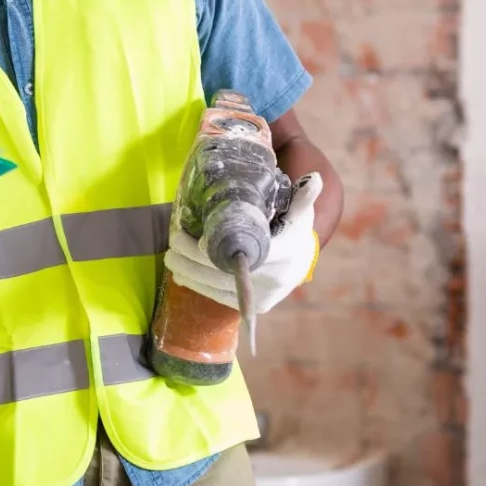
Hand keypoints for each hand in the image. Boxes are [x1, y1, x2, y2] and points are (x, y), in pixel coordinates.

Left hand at [163, 173, 323, 313]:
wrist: (301, 262)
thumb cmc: (293, 231)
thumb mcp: (301, 213)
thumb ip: (304, 196)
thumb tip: (315, 179)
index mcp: (284, 254)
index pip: (242, 254)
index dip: (214, 249)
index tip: (194, 239)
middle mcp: (274, 279)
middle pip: (223, 271)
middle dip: (192, 258)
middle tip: (172, 242)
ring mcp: (264, 296)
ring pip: (217, 287)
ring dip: (189, 273)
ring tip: (170, 257)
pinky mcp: (254, 306)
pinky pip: (220, 298)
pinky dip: (198, 286)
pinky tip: (181, 274)